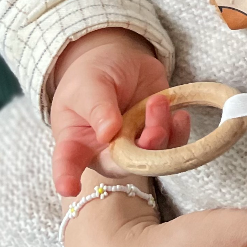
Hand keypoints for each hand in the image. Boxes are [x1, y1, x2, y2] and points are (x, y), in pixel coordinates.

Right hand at [50, 28, 189, 195]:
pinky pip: (172, 142)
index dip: (66, 178)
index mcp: (77, 141)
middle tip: (152, 133)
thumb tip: (107, 133)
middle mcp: (105, 150)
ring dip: (161, 134)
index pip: (68, 164)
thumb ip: (97, 108)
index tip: (68, 188)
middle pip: (122, 165)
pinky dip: (178, 131)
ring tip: (158, 102)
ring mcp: (133, 143)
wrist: (120, 58)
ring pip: (151, 155)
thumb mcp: (89, 84)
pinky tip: (180, 115)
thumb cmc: (92, 74)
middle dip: (140, 155)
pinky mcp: (157, 131)